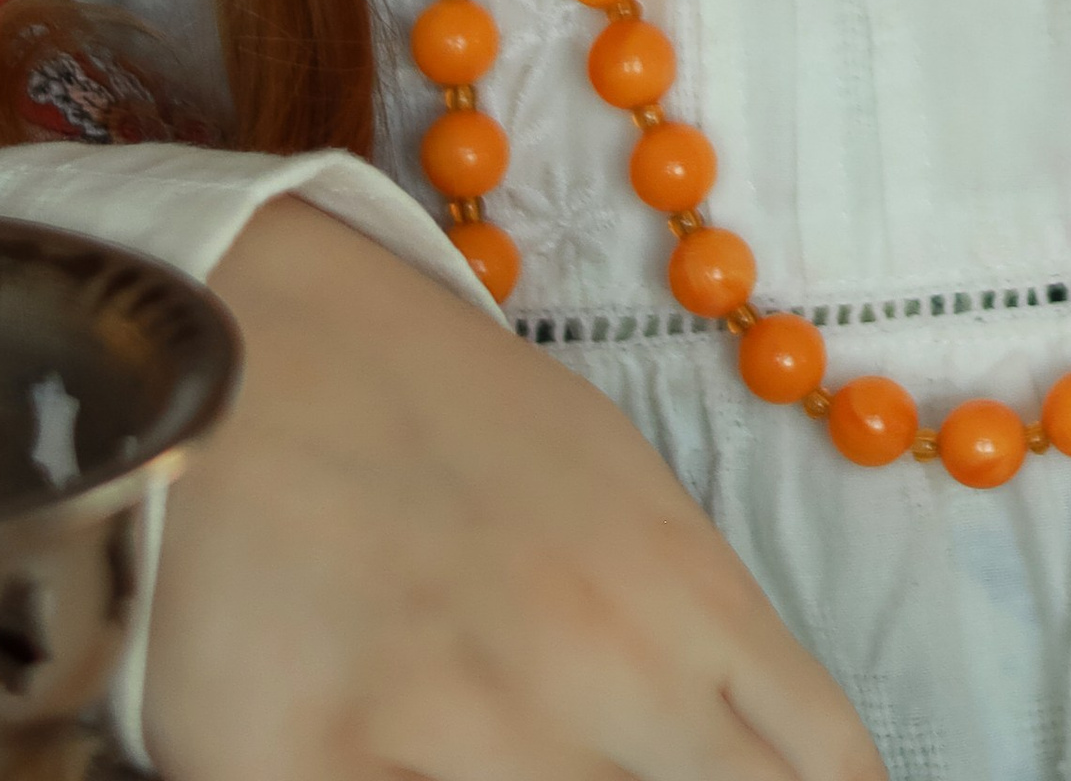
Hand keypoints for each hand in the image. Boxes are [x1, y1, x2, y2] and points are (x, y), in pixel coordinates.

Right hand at [144, 198, 885, 780]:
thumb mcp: (611, 489)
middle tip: (634, 766)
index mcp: (679, 598)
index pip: (828, 771)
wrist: (243, 334)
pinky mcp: (302, 769)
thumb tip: (758, 753)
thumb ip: (696, 635)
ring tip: (522, 751)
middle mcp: (590, 672)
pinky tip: (414, 767)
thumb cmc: (436, 414)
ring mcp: (452, 728)